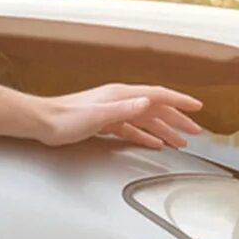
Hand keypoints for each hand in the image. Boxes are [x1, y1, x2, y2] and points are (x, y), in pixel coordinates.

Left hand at [38, 84, 204, 148]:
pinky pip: (133, 129)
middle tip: (195, 130)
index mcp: (121, 95)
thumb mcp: (97, 115)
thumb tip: (148, 103)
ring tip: (180, 141)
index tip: (197, 107)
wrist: (41, 122)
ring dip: (165, 130)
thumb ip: (125, 109)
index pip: (158, 95)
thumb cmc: (64, 119)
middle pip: (157, 108)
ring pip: (147, 120)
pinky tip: (154, 143)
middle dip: (178, 119)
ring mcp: (113, 110)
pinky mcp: (106, 122)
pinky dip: (147, 135)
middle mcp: (120, 100)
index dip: (180, 101)